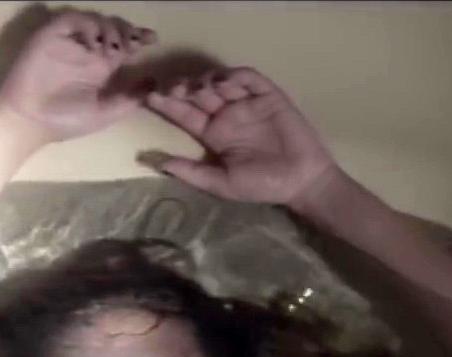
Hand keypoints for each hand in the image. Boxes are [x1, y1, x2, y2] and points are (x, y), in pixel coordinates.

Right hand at [0, 10, 156, 142]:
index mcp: (99, 68)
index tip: (152, 39)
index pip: (123, 45)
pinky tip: (94, 44)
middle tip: (135, 41)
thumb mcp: (105, 112)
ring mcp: (69, 42)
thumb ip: (130, 99)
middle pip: (112, 28)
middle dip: (127, 30)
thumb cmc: (65, 121)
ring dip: (110, 29)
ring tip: (112, 49)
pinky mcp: (52, 36)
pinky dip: (87, 25)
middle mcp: (86, 51)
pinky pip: (72, 19)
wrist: (30, 121)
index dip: (139, 37)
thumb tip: (154, 82)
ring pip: (95, 20)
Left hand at [141, 67, 336, 205]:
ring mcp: (247, 103)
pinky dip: (235, 75)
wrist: (302, 181)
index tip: (150, 97)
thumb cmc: (263, 186)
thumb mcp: (222, 184)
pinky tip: (223, 82)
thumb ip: (192, 172)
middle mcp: (227, 115)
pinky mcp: (268, 96)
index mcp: (213, 134)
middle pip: (199, 93)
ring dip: (205, 79)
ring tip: (197, 86)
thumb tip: (158, 164)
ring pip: (220, 82)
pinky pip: (249, 79)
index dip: (168, 105)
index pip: (185, 114)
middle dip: (183, 88)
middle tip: (173, 89)